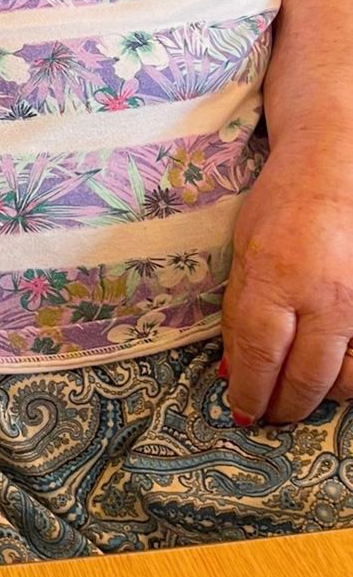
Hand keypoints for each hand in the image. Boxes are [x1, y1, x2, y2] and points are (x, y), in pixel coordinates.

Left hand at [222, 135, 352, 423]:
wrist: (339, 164)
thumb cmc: (283, 202)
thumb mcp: (245, 249)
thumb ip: (241, 311)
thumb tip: (235, 370)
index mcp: (277, 276)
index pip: (259, 354)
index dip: (249, 390)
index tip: (240, 408)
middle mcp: (326, 297)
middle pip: (305, 378)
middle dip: (282, 405)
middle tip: (267, 413)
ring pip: (347, 380)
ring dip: (319, 396)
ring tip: (299, 392)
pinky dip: (350, 376)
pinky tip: (333, 372)